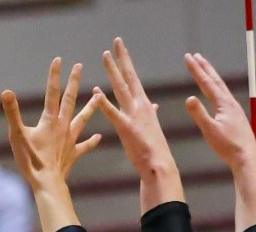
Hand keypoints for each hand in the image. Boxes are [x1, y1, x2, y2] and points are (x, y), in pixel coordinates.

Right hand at [2, 59, 100, 190]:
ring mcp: (70, 140)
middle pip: (70, 99)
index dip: (55, 75)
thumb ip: (12, 112)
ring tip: (98, 96)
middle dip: (74, 82)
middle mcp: (63, 126)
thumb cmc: (31, 160)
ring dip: (90, 107)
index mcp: (50, 119)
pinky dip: (91, 141)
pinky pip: (84, 146)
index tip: (59, 59)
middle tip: (79, 67)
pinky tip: (98, 137)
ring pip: (82, 119)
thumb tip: (6, 92)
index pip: (52, 92)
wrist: (48, 183)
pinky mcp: (73, 154)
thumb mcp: (17, 135)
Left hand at [90, 38, 175, 177]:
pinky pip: (113, 113)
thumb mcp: (152, 126)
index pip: (133, 78)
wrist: (159, 165)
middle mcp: (140, 105)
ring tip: (105, 56)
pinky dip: (104, 103)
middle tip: (115, 43)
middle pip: (128, 77)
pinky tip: (96, 93)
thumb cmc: (153, 149)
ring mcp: (133, 115)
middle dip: (121, 59)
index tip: (120, 48)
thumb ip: (151, 114)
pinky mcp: (126, 128)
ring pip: (121, 88)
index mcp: (144, 104)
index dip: (126, 62)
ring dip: (113, 71)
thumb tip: (154, 105)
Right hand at [183, 52, 255, 169]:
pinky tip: (217, 95)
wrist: (247, 158)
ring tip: (206, 70)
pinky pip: (224, 97)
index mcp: (224, 104)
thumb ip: (199, 114)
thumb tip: (189, 98)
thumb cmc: (228, 147)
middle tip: (195, 56)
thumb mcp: (210, 131)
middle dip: (204, 67)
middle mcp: (230, 103)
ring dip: (212, 77)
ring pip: (221, 88)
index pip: (206, 82)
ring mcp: (234, 110)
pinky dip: (217, 89)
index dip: (196, 69)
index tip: (187, 57)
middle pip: (215, 81)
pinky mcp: (236, 117)